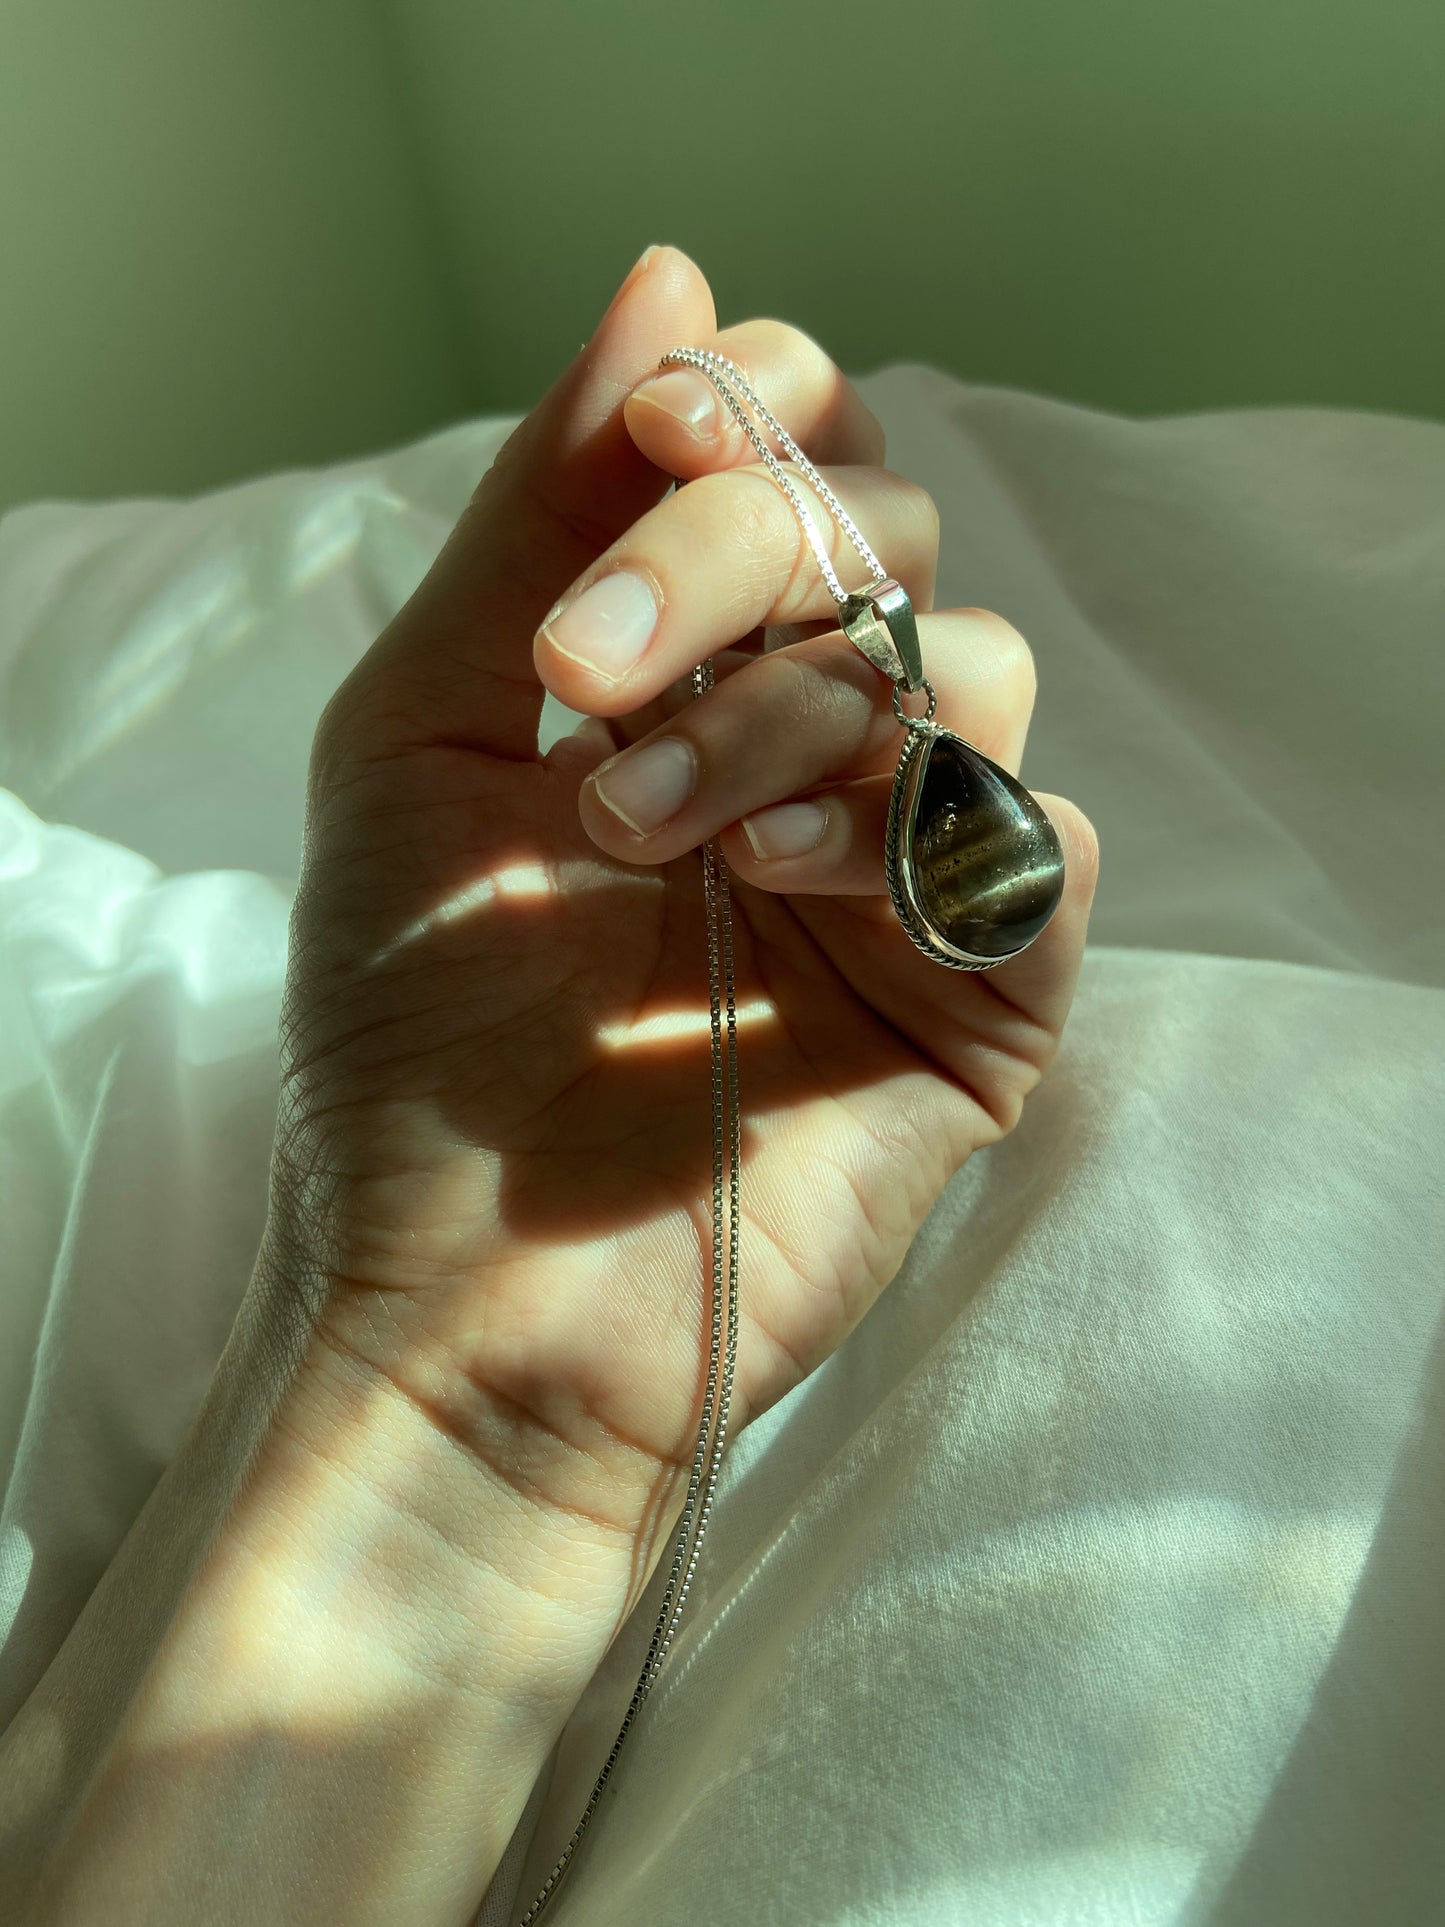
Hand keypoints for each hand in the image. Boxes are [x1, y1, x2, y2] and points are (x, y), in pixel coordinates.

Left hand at [265, 244, 1098, 1577]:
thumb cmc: (421, 1026)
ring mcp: (909, 863)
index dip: (747, 411)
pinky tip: (779, 889)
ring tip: (651, 830)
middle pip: (885, 532)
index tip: (653, 435)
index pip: (798, 450)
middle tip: (590, 675)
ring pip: (963, 667)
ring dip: (793, 713)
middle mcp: (817, 742)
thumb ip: (536, 516)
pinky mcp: (987, 989)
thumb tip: (666, 276)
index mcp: (692, 671)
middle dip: (734, 563)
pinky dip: (912, 824)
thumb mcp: (425, 735)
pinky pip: (1032, 836)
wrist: (473, 1288)